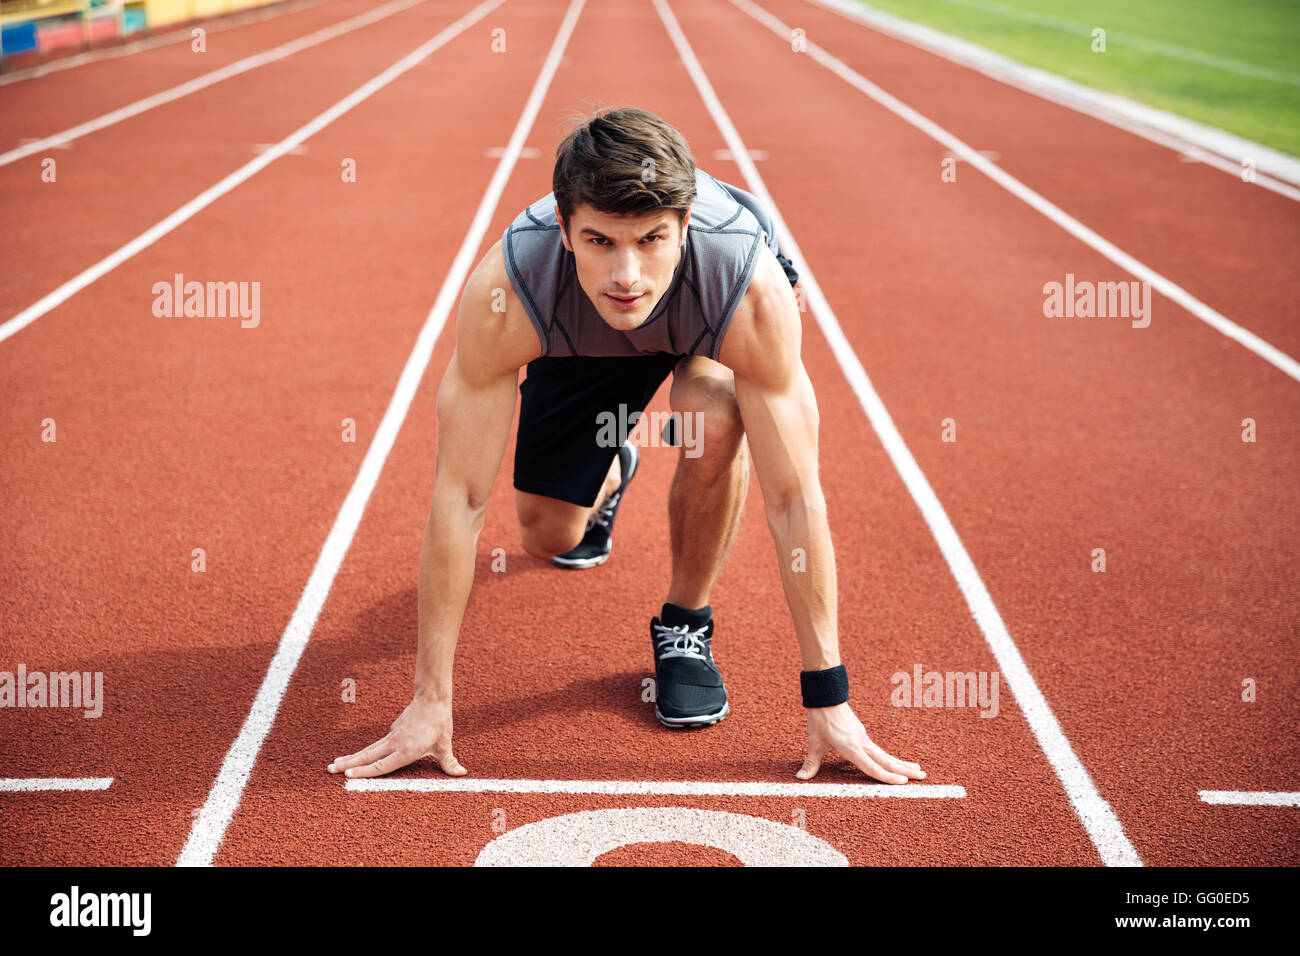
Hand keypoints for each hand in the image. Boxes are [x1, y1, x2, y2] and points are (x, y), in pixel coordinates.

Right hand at [328, 694, 464, 778]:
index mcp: (406, 750)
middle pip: (367, 756)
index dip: (365, 771)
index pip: (382, 765)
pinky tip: (357, 757)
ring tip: (334, 764)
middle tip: (330, 770)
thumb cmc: (439, 721)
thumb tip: (462, 773)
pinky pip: (376, 745)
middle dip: (348, 764)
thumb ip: (450, 761)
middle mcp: (395, 743)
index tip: (348, 775)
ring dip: (351, 757)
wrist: (432, 697)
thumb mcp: (445, 743)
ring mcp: (392, 736)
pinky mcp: (393, 730)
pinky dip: (364, 752)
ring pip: (368, 749)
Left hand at [797, 702, 924, 783]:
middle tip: (923, 776)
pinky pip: (879, 750)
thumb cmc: (820, 720)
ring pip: (886, 754)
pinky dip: (890, 758)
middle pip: (888, 760)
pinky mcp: (862, 734)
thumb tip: (800, 778)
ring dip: (902, 763)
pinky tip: (896, 763)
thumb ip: (811, 763)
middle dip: (905, 770)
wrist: (826, 697)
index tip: (903, 783)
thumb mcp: (814, 743)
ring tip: (918, 769)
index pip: (873, 767)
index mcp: (851, 748)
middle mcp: (862, 743)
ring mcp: (864, 738)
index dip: (888, 777)